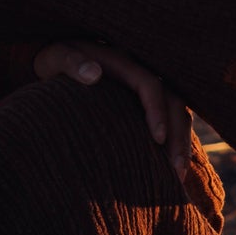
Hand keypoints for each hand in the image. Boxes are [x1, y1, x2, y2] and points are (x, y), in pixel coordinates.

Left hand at [34, 39, 193, 182]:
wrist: (59, 59)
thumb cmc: (55, 60)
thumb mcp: (56, 57)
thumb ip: (71, 63)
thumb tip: (93, 74)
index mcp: (122, 60)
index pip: (150, 83)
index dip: (157, 110)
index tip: (157, 138)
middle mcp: (142, 71)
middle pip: (174, 100)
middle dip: (178, 134)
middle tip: (176, 169)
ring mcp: (147, 87)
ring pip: (177, 112)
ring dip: (181, 142)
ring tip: (177, 176)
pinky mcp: (145, 102)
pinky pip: (169, 119)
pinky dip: (173, 142)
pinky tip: (169, 169)